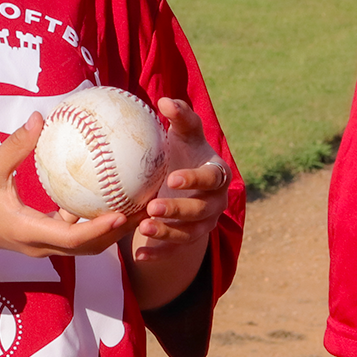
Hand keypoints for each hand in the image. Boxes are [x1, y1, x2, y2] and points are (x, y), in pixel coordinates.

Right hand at [0, 113, 140, 258]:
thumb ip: (16, 145)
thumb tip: (40, 117)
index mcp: (29, 230)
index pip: (73, 237)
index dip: (101, 227)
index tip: (123, 212)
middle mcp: (40, 245)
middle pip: (90, 247)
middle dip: (118, 231)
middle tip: (143, 208)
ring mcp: (41, 246)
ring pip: (84, 246)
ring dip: (108, 230)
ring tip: (133, 204)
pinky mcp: (40, 240)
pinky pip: (72, 235)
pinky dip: (90, 223)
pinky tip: (102, 198)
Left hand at [133, 97, 231, 262]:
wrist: (182, 179)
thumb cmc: (182, 150)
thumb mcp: (183, 133)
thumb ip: (180, 117)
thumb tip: (165, 101)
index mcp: (217, 174)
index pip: (212, 178)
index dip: (195, 179)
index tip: (173, 178)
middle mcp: (215, 202)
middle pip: (201, 210)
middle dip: (178, 210)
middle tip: (153, 206)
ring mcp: (204, 223)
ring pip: (190, 233)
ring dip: (168, 232)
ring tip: (143, 228)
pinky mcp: (189, 239)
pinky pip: (176, 250)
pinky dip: (159, 253)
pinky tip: (140, 255)